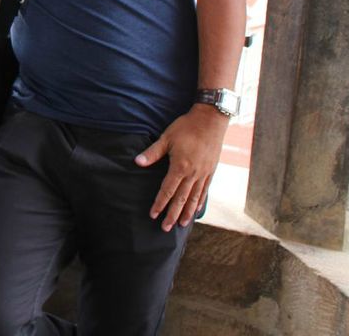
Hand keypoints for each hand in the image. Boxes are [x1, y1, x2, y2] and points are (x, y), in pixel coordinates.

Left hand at [135, 105, 228, 230]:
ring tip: (181, 224)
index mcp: (180, 167)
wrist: (211, 119)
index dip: (160, 204)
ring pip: (194, 198)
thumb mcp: (166, 138)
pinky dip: (199, 202)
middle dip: (172, 214)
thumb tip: (137, 162)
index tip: (153, 215)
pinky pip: (204, 191)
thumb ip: (152, 153)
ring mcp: (204, 174)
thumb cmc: (186, 127)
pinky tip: (196, 210)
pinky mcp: (211, 171)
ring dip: (187, 213)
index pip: (167, 190)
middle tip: (165, 228)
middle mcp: (193, 174)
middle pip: (181, 199)